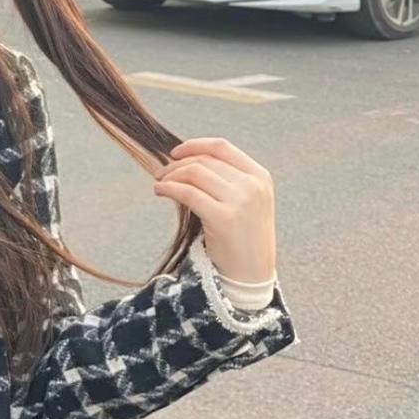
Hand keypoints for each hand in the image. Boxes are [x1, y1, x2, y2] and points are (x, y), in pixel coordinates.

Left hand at [150, 137, 276, 282]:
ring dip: (170, 176)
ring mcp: (240, 201)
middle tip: (160, 174)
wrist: (252, 274)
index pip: (221, 147)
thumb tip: (186, 161)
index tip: (175, 152)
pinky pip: (187, 193)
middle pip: (204, 161)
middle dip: (177, 164)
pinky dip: (168, 188)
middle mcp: (252, 185)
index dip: (194, 145)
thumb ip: (226, 180)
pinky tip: (160, 192)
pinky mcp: (223, 218)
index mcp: (260, 176)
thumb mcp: (246, 202)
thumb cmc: (242, 238)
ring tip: (159, 184)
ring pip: (194, 173)